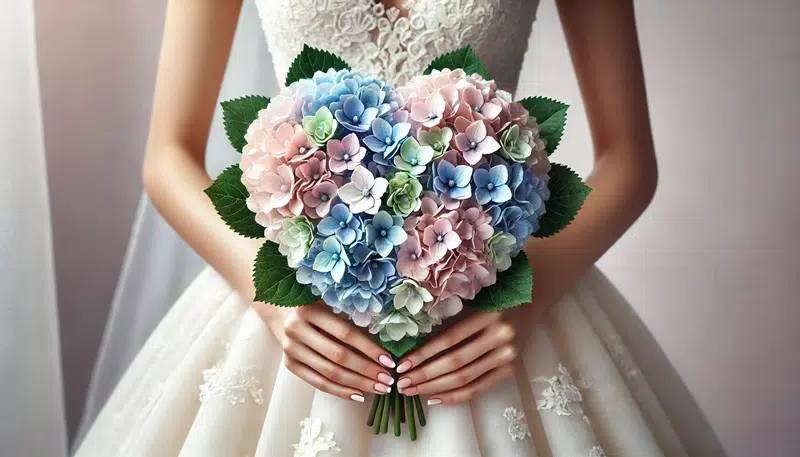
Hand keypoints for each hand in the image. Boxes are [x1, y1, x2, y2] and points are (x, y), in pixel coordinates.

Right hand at [259, 302, 396, 402]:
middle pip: (338, 356)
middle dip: (367, 370)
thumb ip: (352, 317)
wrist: (281, 312)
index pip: (346, 334)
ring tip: (379, 389)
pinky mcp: (289, 365)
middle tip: (388, 380)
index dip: (369, 349)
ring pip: (329, 373)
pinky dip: (340, 391)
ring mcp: (290, 349)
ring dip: (358, 384)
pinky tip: (359, 395)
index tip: (389, 361)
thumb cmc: (317, 306)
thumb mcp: (331, 303)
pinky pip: (318, 383)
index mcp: (310, 309)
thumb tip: (387, 342)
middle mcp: (296, 329)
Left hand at [394, 311, 516, 404]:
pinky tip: (435, 398)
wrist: (526, 306)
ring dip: (435, 388)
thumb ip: (446, 322)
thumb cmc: (489, 302)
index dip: (424, 354)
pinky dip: (455, 396)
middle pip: (455, 363)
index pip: (449, 340)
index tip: (402, 365)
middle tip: (402, 383)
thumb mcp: (470, 304)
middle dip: (424, 375)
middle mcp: (500, 337)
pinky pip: (478, 389)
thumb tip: (410, 346)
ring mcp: (507, 356)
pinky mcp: (509, 371)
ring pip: (465, 379)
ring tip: (413, 391)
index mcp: (488, 315)